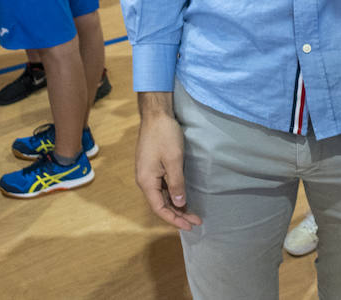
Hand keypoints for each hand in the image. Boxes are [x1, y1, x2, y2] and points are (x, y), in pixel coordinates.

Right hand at [134, 96, 200, 230]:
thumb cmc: (164, 135)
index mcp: (146, 181)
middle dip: (178, 214)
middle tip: (196, 221)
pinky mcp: (152, 167)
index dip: (174, 219)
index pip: (159, 208)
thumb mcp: (174, 160)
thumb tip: (179, 203)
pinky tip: (183, 197)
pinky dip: (173, 194)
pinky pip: (162, 186)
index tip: (189, 226)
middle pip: (161, 204)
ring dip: (176, 205)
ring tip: (192, 213)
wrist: (156, 114)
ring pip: (162, 196)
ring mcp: (148, 173)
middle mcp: (144, 180)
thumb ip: (176, 183)